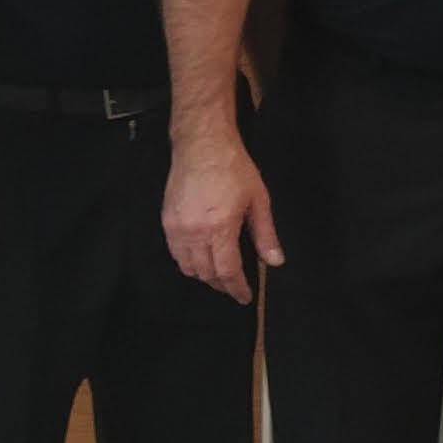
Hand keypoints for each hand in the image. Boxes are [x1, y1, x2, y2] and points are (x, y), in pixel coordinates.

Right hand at [163, 135, 278, 304]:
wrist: (202, 146)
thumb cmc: (232, 168)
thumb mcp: (258, 200)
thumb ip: (265, 234)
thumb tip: (274, 260)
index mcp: (220, 228)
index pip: (227, 271)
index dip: (237, 288)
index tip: (244, 296)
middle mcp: (195, 232)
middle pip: (206, 273)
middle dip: (221, 284)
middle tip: (234, 286)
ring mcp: (177, 228)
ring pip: (188, 267)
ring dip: (204, 275)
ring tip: (219, 276)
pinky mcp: (167, 221)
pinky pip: (175, 253)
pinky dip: (188, 262)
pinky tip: (200, 259)